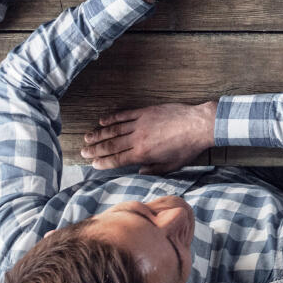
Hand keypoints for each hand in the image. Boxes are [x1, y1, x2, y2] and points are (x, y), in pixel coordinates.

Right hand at [80, 101, 217, 173]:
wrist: (199, 124)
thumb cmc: (187, 147)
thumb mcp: (171, 165)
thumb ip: (153, 169)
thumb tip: (139, 171)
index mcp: (143, 154)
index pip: (117, 160)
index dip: (103, 162)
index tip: (93, 163)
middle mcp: (138, 139)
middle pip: (111, 145)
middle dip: (95, 149)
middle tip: (83, 152)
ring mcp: (141, 123)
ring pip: (114, 129)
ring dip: (99, 134)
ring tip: (87, 138)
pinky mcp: (147, 111)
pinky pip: (125, 114)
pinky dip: (112, 117)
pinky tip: (102, 120)